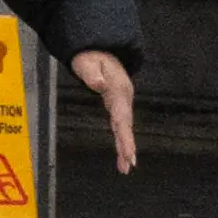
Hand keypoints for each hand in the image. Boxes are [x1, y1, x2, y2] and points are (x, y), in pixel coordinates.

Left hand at [78, 50, 143, 179]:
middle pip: (126, 124)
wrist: (100, 50)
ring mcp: (122, 102)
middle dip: (128, 145)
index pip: (122, 114)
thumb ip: (92, 74)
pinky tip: (124, 155)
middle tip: (129, 164)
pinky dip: (123, 140)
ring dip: (126, 147)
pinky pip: (121, 125)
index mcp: (118, 88)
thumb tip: (100, 86)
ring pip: (125, 127)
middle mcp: (124, 97)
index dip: (125, 133)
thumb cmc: (91, 57)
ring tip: (126, 166)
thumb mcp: (88, 62)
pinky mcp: (118, 106)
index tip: (128, 150)